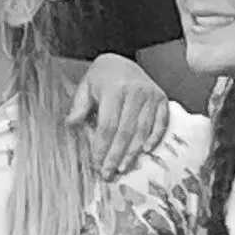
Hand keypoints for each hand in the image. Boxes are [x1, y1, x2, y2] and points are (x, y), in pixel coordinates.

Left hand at [64, 53, 168, 176]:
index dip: (102, 148)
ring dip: (132, 153)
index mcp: (114, 89)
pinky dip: (154, 139)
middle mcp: (135, 91)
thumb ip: (78, 107)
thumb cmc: (102, 77)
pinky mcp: (161, 99)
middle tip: (109, 173)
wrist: (122, 61)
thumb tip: (72, 126)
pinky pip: (160, 123)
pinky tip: (145, 152)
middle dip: (116, 156)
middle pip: (125, 132)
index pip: (107, 126)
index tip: (96, 164)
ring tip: (122, 168)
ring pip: (142, 131)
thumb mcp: (85, 87)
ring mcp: (150, 95)